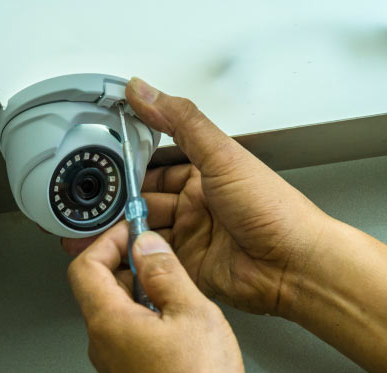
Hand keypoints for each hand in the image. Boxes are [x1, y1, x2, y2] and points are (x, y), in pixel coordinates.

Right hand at [65, 78, 329, 316]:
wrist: (295, 265)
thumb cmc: (273, 209)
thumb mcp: (222, 155)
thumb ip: (181, 121)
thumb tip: (146, 91)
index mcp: (204, 174)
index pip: (155, 165)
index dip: (129, 166)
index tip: (103, 166)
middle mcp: (196, 205)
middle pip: (144, 201)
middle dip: (119, 204)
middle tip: (91, 206)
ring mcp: (191, 237)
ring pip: (143, 232)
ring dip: (120, 233)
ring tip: (94, 232)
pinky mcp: (188, 268)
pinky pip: (152, 260)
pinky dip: (133, 258)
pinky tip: (117, 254)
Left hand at [68, 222, 244, 372]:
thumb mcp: (192, 314)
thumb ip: (166, 272)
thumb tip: (148, 245)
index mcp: (109, 321)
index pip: (84, 265)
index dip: (107, 240)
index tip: (131, 229)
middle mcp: (103, 342)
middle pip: (99, 286)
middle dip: (127, 262)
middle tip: (156, 252)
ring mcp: (114, 361)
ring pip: (116, 309)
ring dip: (140, 289)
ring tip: (174, 287)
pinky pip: (128, 332)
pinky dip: (145, 314)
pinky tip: (176, 320)